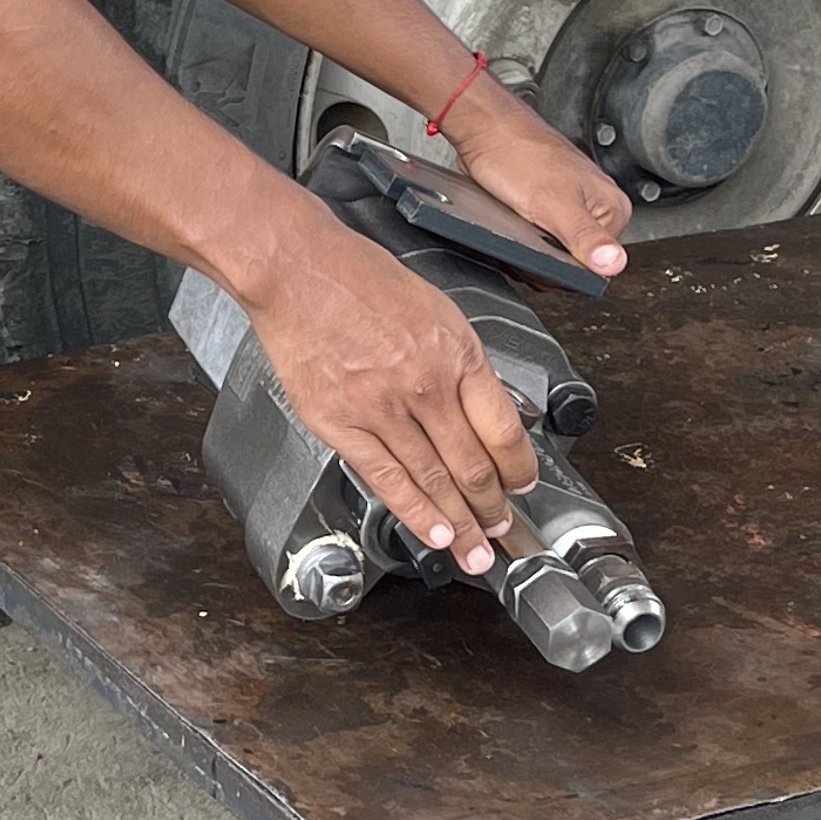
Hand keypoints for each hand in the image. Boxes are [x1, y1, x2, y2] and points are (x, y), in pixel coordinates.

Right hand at [232, 212, 538, 572]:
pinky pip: (386, 479)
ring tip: (474, 550)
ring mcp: (382, 408)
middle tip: (502, 529)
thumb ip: (459, 362)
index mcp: (456, 352)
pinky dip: (414, 511)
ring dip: (460, 523)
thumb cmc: (359, 279)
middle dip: (492, 506)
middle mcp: (425, 384)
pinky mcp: (340, 423)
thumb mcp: (435, 309)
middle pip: (472, 464)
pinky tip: (433, 532)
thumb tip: (479, 409)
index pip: (503, 429)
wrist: (298, 269)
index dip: (519, 468)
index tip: (522, 484)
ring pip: (433, 480)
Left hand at [440, 71, 631, 278]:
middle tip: (524, 232)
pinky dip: (521, 235)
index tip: (540, 255)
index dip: (563, 269)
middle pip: (573, 259)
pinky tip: (510, 221)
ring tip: (516, 222)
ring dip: (530, 248)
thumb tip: (613, 262)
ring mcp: (570, 204)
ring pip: (552, 249)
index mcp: (612, 209)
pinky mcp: (545, 203)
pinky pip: (536, 235)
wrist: (483, 129)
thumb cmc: (517, 153)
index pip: (595, 266)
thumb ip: (585, 237)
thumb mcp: (554, 204)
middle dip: (545, 258)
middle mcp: (596, 206)